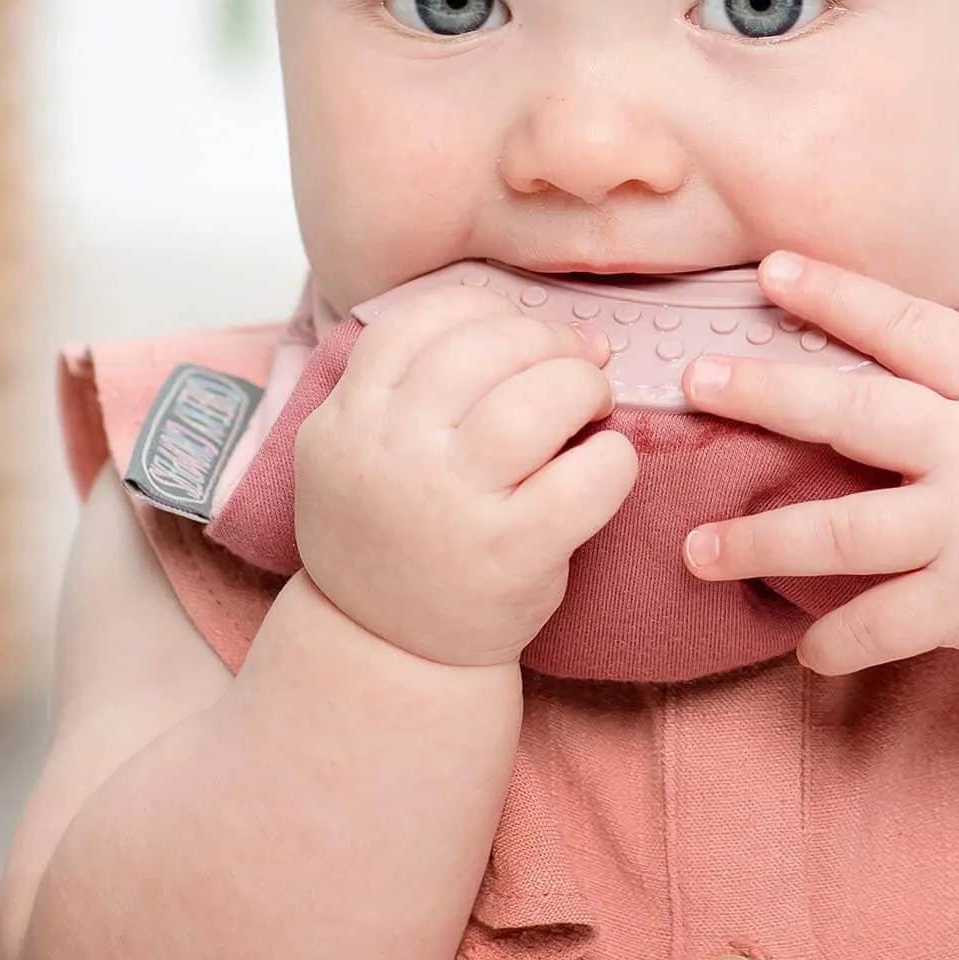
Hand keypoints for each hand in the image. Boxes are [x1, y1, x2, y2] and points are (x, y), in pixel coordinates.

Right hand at [295, 284, 637, 666]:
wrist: (387, 650)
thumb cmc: (393, 532)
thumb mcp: (353, 450)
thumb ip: (398, 383)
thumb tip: (515, 320)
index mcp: (345, 420)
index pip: (416, 322)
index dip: (482, 309)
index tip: (518, 330)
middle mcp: (390, 455)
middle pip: (485, 349)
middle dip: (546, 341)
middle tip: (578, 361)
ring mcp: (449, 505)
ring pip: (535, 401)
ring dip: (582, 385)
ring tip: (593, 403)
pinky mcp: (510, 554)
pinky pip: (585, 477)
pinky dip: (612, 458)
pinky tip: (606, 464)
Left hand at [680, 252, 958, 677]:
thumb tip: (906, 334)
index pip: (909, 325)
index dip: (839, 294)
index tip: (769, 267)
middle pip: (858, 412)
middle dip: (771, 394)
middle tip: (696, 380)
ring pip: (847, 531)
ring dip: (763, 539)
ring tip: (697, 547)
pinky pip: (885, 624)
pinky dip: (836, 641)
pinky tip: (800, 651)